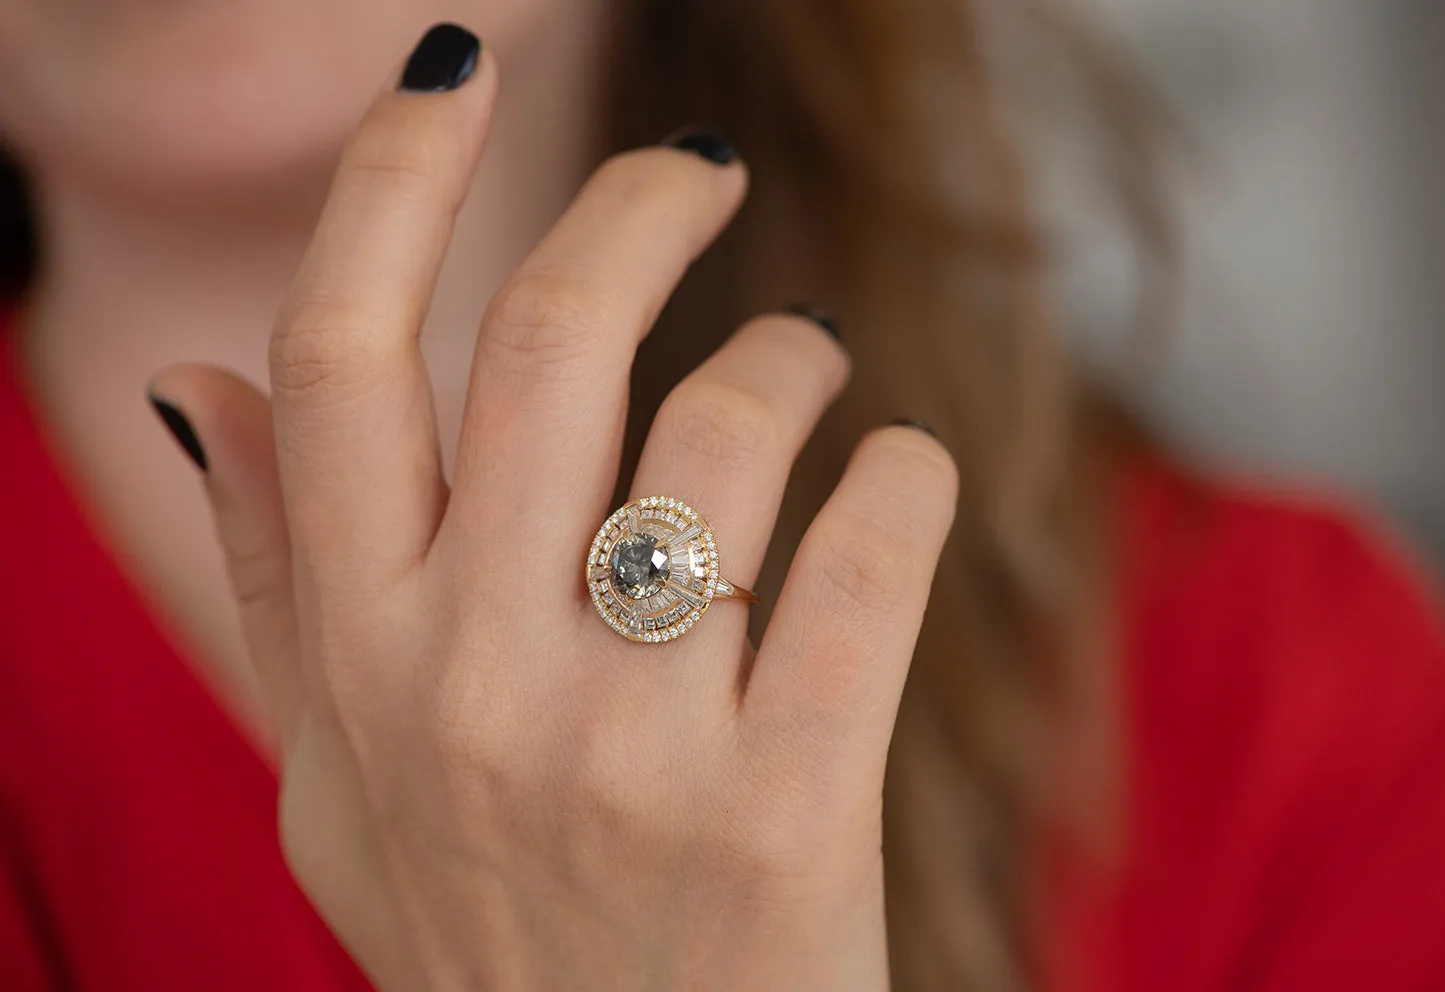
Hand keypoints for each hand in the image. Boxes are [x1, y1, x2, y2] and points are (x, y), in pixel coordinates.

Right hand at [149, 25, 956, 991]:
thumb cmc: (491, 934)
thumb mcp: (335, 780)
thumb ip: (272, 578)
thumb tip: (203, 382)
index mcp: (363, 657)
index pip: (338, 353)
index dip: (392, 178)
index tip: (452, 75)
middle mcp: (474, 683)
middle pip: (549, 339)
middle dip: (636, 204)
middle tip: (701, 175)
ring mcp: (631, 747)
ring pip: (727, 428)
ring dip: (794, 358)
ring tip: (813, 376)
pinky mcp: (788, 807)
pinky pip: (868, 555)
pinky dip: (902, 476)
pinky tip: (894, 477)